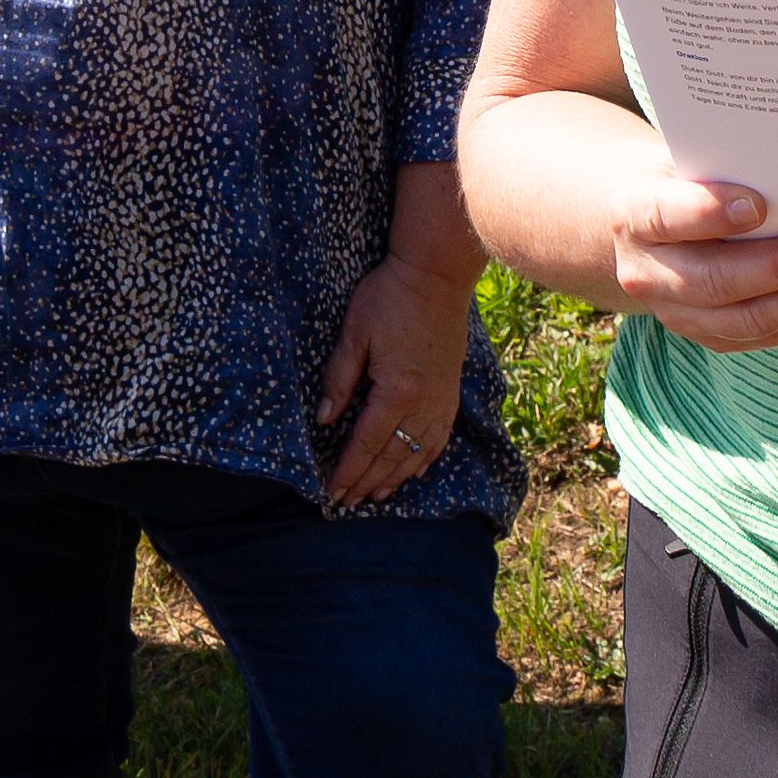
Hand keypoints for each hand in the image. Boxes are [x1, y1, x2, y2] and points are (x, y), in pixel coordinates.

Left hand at [313, 251, 478, 508]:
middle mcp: (423, 404)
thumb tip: (325, 419)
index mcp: (396, 391)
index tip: (332, 492)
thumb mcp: (355, 333)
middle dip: (367, 481)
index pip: (367, 444)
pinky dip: (425, 458)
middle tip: (347, 502)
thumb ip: (339, 379)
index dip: (348, 471)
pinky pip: (440, 437)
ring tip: (376, 495)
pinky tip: (415, 469)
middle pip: (392, 456)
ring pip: (417, 452)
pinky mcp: (452, 391)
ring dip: (395, 477)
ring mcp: (442, 399)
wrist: (437, 274)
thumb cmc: (390, 297)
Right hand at [606, 173, 777, 352]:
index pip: (668, 216)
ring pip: (744, 319)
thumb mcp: (688, 160)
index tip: (759, 205)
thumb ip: (725, 165)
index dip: (710, 213)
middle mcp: (645, 272)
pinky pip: (760, 335)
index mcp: (633, 215)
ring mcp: (674, 312)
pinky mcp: (706, 335)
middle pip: (715, 279)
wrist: (651, 228)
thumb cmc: (686, 179)